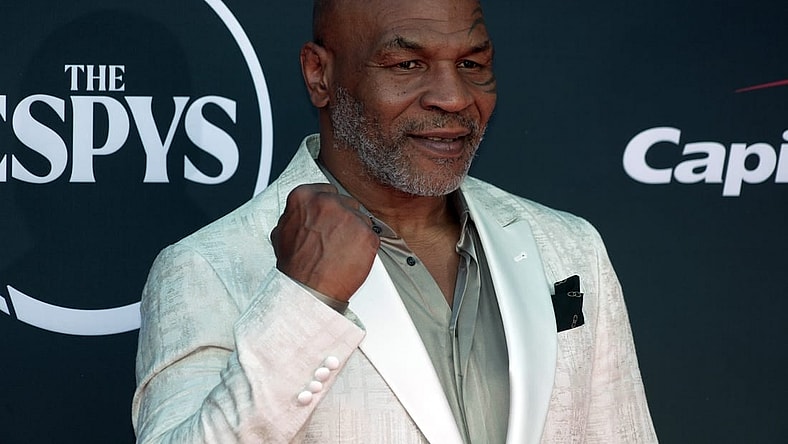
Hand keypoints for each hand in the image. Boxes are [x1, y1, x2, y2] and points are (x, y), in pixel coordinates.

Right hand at [270, 184, 379, 301]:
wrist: (308, 290)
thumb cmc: (296, 266)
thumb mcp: (282, 233)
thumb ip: (295, 215)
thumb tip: (300, 213)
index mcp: (304, 197)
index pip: (326, 190)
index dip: (329, 207)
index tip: (329, 216)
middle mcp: (329, 202)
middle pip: (346, 202)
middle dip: (343, 218)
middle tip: (334, 237)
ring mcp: (350, 217)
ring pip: (360, 218)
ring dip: (354, 231)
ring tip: (341, 249)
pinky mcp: (368, 234)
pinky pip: (371, 235)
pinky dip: (365, 246)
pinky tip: (350, 256)